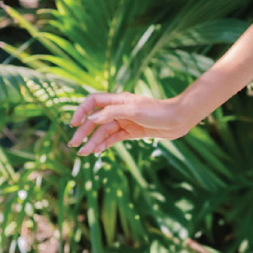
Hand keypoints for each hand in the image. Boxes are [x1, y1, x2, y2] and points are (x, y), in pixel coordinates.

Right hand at [67, 91, 194, 156]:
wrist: (179, 119)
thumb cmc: (158, 111)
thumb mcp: (134, 110)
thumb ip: (111, 113)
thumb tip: (91, 119)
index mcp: (118, 99)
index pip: (93, 102)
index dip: (81, 111)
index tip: (74, 123)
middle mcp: (119, 110)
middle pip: (96, 120)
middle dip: (84, 131)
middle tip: (73, 144)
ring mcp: (125, 121)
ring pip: (104, 131)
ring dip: (93, 141)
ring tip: (83, 153)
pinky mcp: (132, 132)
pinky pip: (114, 138)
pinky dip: (105, 144)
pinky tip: (96, 151)